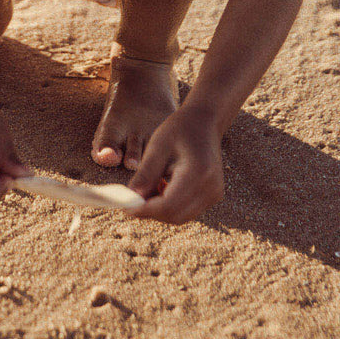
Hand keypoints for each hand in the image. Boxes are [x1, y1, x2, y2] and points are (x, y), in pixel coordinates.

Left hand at [127, 105, 223, 223]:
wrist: (205, 122)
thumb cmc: (180, 129)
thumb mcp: (158, 147)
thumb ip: (145, 175)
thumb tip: (131, 200)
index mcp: (198, 174)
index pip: (168, 205)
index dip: (145, 210)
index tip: (125, 206)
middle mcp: (211, 189)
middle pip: (175, 215)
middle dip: (151, 211)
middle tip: (132, 199)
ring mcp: (214, 194)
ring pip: (180, 216)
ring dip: (160, 209)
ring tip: (147, 188)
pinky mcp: (213, 196)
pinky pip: (188, 210)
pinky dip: (171, 206)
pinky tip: (161, 187)